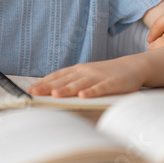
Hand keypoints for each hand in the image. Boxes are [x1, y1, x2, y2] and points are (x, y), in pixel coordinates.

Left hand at [28, 57, 147, 98]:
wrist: (132, 66)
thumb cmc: (106, 73)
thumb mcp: (87, 75)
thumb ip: (72, 81)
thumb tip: (52, 91)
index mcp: (78, 70)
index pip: (57, 76)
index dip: (44, 82)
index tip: (31, 89)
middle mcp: (85, 72)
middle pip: (64, 80)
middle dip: (49, 87)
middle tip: (34, 93)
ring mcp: (98, 77)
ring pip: (80, 84)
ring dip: (67, 89)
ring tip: (55, 94)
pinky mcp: (112, 84)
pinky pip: (100, 88)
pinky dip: (91, 92)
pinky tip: (83, 96)